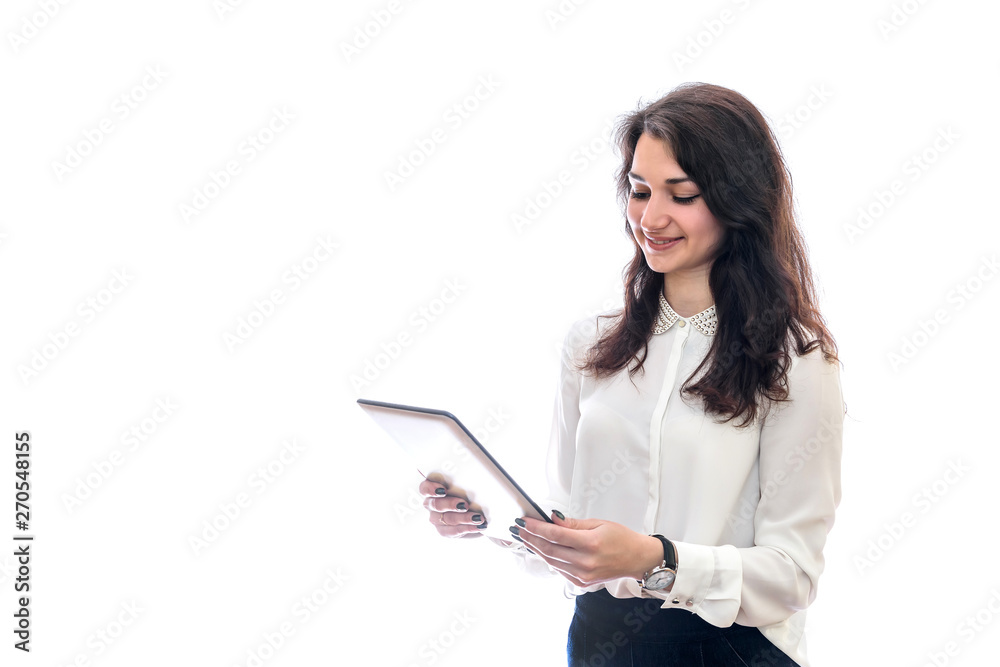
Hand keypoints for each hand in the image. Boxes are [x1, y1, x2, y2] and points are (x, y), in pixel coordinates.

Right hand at [418, 478, 487, 537]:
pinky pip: (453, 531)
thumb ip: (464, 480)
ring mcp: (436, 519)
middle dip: (450, 504)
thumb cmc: (468, 493)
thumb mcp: (465, 485)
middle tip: (465, 504)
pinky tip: (478, 525)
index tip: (443, 490)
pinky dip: (467, 528)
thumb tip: (476, 472)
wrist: (475, 512)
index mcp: (433, 489)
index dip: (431, 489)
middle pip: (436, 505)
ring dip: (463, 518)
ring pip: (446, 519)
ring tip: (478, 517)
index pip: (424, 488)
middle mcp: (431, 504)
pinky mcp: (444, 531)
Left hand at [513, 512, 661, 587]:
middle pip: (549, 549)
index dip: (536, 527)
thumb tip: (552, 518)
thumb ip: (573, 523)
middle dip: (530, 538)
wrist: (637, 559)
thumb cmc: (621, 538)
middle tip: (518, 528)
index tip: (524, 521)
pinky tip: (541, 549)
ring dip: (536, 548)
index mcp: (591, 544)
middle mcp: (585, 562)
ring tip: (525, 537)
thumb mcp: (599, 523)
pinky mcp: (582, 582)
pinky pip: (559, 569)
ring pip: (551, 561)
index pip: (555, 535)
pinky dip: (548, 558)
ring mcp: (583, 575)